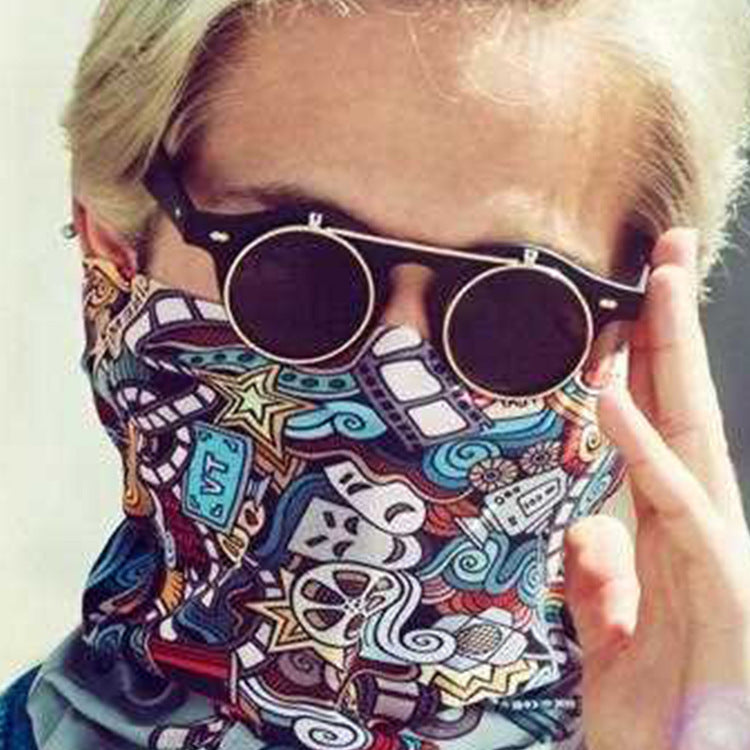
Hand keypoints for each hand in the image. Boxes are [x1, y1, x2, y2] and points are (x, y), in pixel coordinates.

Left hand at [563, 228, 749, 749]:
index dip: (641, 368)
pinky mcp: (720, 577)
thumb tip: (591, 525)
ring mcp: (715, 546)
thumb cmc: (658, 724)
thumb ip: (601, 579)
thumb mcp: (609, 637)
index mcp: (673, 531)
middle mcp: (699, 524)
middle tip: (663, 256)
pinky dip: (638, 440)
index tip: (619, 314)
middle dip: (673, 328)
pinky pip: (672, 493)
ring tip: (655, 283)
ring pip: (688, 430)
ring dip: (668, 355)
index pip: (656, 428)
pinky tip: (611, 391)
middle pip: (682, 406)